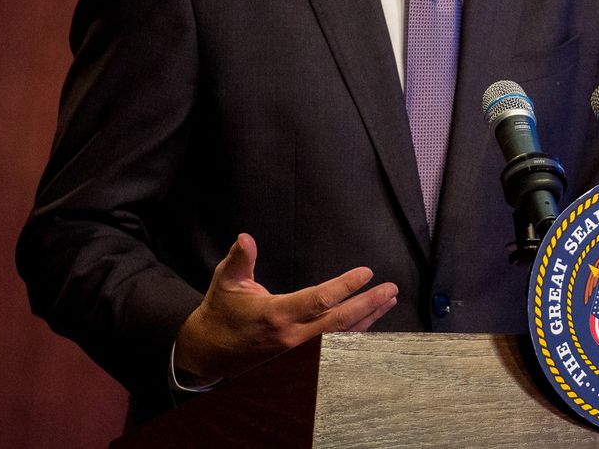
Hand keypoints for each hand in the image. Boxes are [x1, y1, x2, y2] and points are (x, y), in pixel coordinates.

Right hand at [174, 233, 397, 380]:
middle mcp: (292, 338)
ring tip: (388, 302)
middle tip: (390, 290)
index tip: (366, 273)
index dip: (345, 287)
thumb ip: (240, 259)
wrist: (208, 353)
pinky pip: (334, 349)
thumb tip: (245, 237)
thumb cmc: (221, 312)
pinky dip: (356, 336)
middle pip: (339, 323)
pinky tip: (370, 322)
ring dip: (368, 319)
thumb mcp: (225, 281)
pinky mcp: (300, 362)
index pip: (320, 300)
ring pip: (341, 339)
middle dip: (368, 305)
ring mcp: (298, 354)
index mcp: (276, 315)